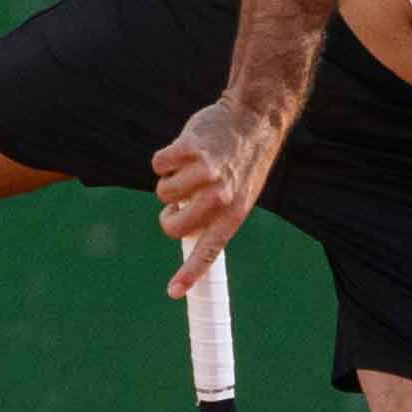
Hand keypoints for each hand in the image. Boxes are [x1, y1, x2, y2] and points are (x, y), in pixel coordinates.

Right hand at [150, 94, 286, 282]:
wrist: (252, 118)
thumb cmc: (242, 159)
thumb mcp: (240, 194)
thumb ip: (214, 214)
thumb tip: (180, 229)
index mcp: (234, 214)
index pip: (208, 252)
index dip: (189, 274)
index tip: (173, 292)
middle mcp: (220, 198)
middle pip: (171, 225)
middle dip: (168, 214)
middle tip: (180, 200)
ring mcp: (205, 173)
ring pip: (163, 192)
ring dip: (170, 180)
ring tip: (192, 166)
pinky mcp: (189, 150)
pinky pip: (158, 165)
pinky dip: (165, 158)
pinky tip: (185, 149)